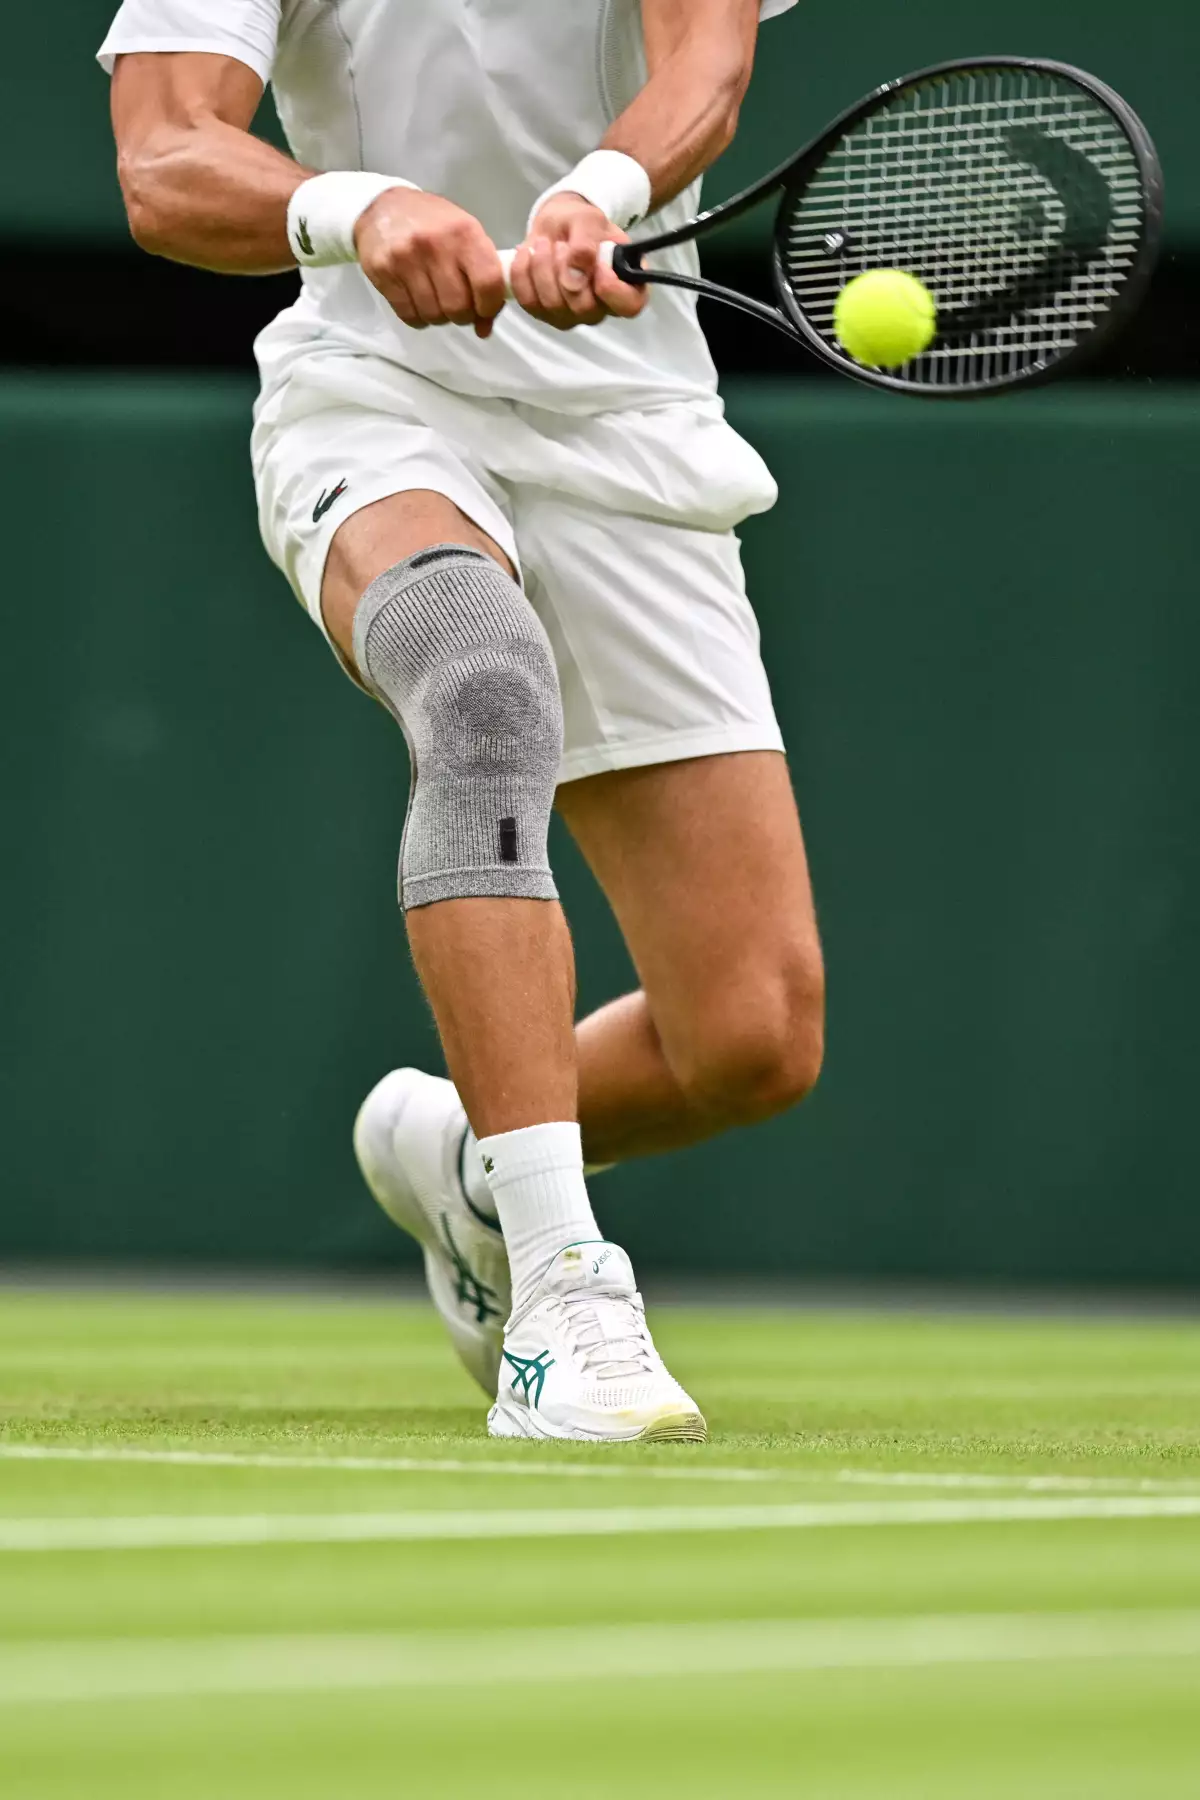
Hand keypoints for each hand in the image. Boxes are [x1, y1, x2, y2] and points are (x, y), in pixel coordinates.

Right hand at [355, 188, 506, 337]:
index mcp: (464, 232)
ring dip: (439, 316)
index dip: (489, 306)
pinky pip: (409, 315)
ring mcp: (406, 259)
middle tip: (457, 305)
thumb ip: (483, 277)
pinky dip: (418, 317)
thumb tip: (485, 328)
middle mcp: (436, 245)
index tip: (484, 309)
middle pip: (458, 308)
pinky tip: (418, 301)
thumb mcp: (465, 236)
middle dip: (462, 315)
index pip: (488, 283)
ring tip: (436, 300)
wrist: (382, 206)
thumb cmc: (433, 223)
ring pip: (433, 315)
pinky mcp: (384, 272)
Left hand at [509, 194, 647, 330]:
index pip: (630, 306)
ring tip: (544, 244)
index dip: (613, 290)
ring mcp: (572, 315)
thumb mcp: (589, 220)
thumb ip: (586, 246)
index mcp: (626, 285)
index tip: (598, 266)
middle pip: (583, 308)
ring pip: (552, 305)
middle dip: (565, 270)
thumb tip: (575, 276)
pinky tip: (527, 254)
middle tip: (561, 245)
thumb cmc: (580, 223)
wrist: (555, 226)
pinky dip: (522, 273)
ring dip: (542, 267)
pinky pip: (528, 302)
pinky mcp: (544, 313)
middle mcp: (601, 308)